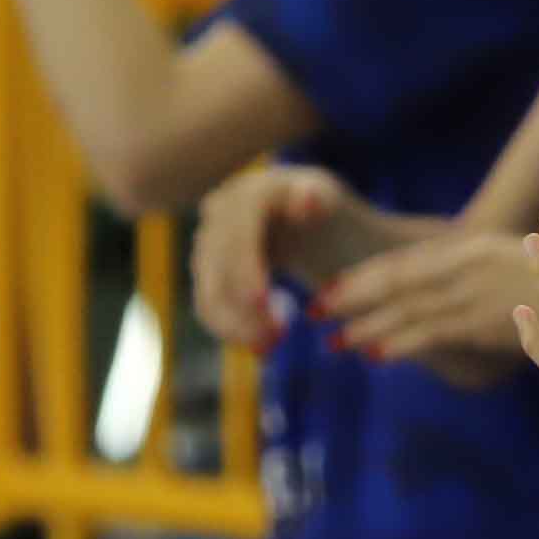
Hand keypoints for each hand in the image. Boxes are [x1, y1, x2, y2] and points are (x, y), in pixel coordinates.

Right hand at [192, 165, 350, 352]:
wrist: (318, 227)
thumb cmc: (330, 213)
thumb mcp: (331, 201)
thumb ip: (319, 198)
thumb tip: (305, 200)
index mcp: (249, 192)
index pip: (237, 230)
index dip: (244, 265)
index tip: (261, 301)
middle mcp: (219, 213)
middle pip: (218, 265)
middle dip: (242, 305)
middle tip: (276, 336)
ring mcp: (208, 242)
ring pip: (209, 290)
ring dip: (237, 324)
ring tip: (271, 345)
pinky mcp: (208, 271)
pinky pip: (208, 306)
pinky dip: (230, 330)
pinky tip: (260, 347)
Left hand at [325, 221, 538, 385]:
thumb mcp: (516, 271)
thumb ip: (476, 281)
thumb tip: (444, 296)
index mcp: (470, 249)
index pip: (405, 262)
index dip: (363, 276)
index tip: (332, 289)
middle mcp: (467, 265)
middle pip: (396, 282)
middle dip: (351, 298)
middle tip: (315, 312)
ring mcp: (476, 292)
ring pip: (407, 309)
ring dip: (367, 326)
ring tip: (337, 342)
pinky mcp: (487, 320)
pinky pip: (432, 332)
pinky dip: (401, 342)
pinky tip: (377, 355)